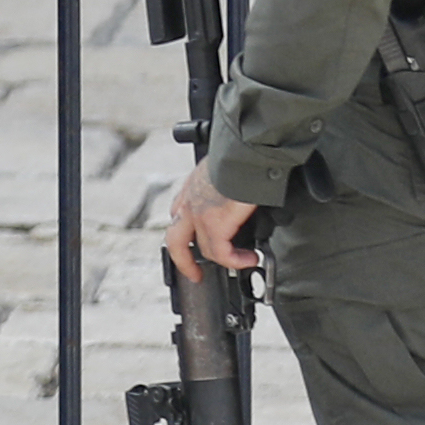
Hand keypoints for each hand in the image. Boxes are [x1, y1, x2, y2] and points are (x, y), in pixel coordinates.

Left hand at [162, 163, 258, 283]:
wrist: (246, 151)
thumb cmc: (242, 156)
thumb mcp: (225, 173)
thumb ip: (225, 190)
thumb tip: (242, 203)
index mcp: (191, 188)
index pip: (179, 217)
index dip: (186, 236)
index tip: (195, 246)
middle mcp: (189, 202)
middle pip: (175, 240)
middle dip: (183, 260)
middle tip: (194, 273)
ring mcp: (197, 213)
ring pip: (200, 248)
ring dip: (222, 260)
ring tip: (241, 262)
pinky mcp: (213, 223)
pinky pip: (220, 253)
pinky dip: (235, 260)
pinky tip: (249, 259)